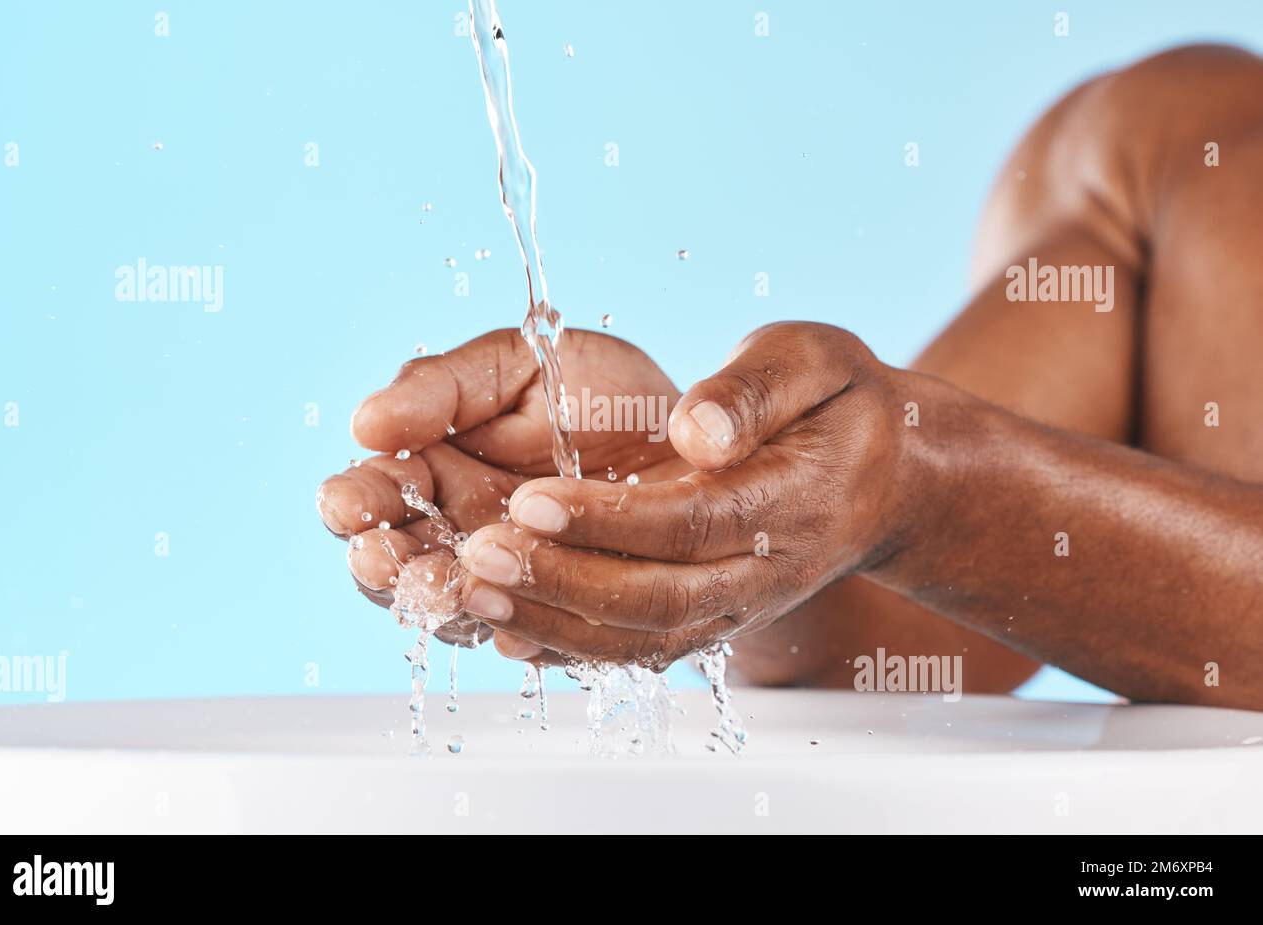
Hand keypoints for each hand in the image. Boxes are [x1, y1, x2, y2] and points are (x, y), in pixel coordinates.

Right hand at [315, 327, 685, 651]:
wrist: (706, 440)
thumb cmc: (600, 394)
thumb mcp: (518, 365)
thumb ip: (443, 387)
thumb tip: (366, 421)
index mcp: (437, 471)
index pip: (375, 498)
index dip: (355, 503)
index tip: (348, 502)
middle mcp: (464, 536)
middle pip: (402, 568)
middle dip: (386, 565)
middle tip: (382, 557)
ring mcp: (515, 583)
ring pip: (462, 611)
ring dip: (447, 602)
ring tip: (447, 582)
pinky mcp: (569, 621)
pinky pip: (540, 642)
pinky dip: (525, 634)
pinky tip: (516, 627)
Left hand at [457, 322, 913, 666]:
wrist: (885, 477)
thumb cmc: (840, 405)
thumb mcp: (813, 361)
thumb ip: (755, 389)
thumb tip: (696, 433)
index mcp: (791, 499)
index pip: (691, 522)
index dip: (607, 519)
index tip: (530, 499)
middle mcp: (766, 571)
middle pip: (658, 598)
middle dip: (562, 580)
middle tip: (479, 554)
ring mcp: (740, 606)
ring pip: (643, 641)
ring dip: (555, 625)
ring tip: (474, 594)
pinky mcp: (714, 620)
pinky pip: (642, 651)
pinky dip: (573, 647)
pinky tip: (510, 625)